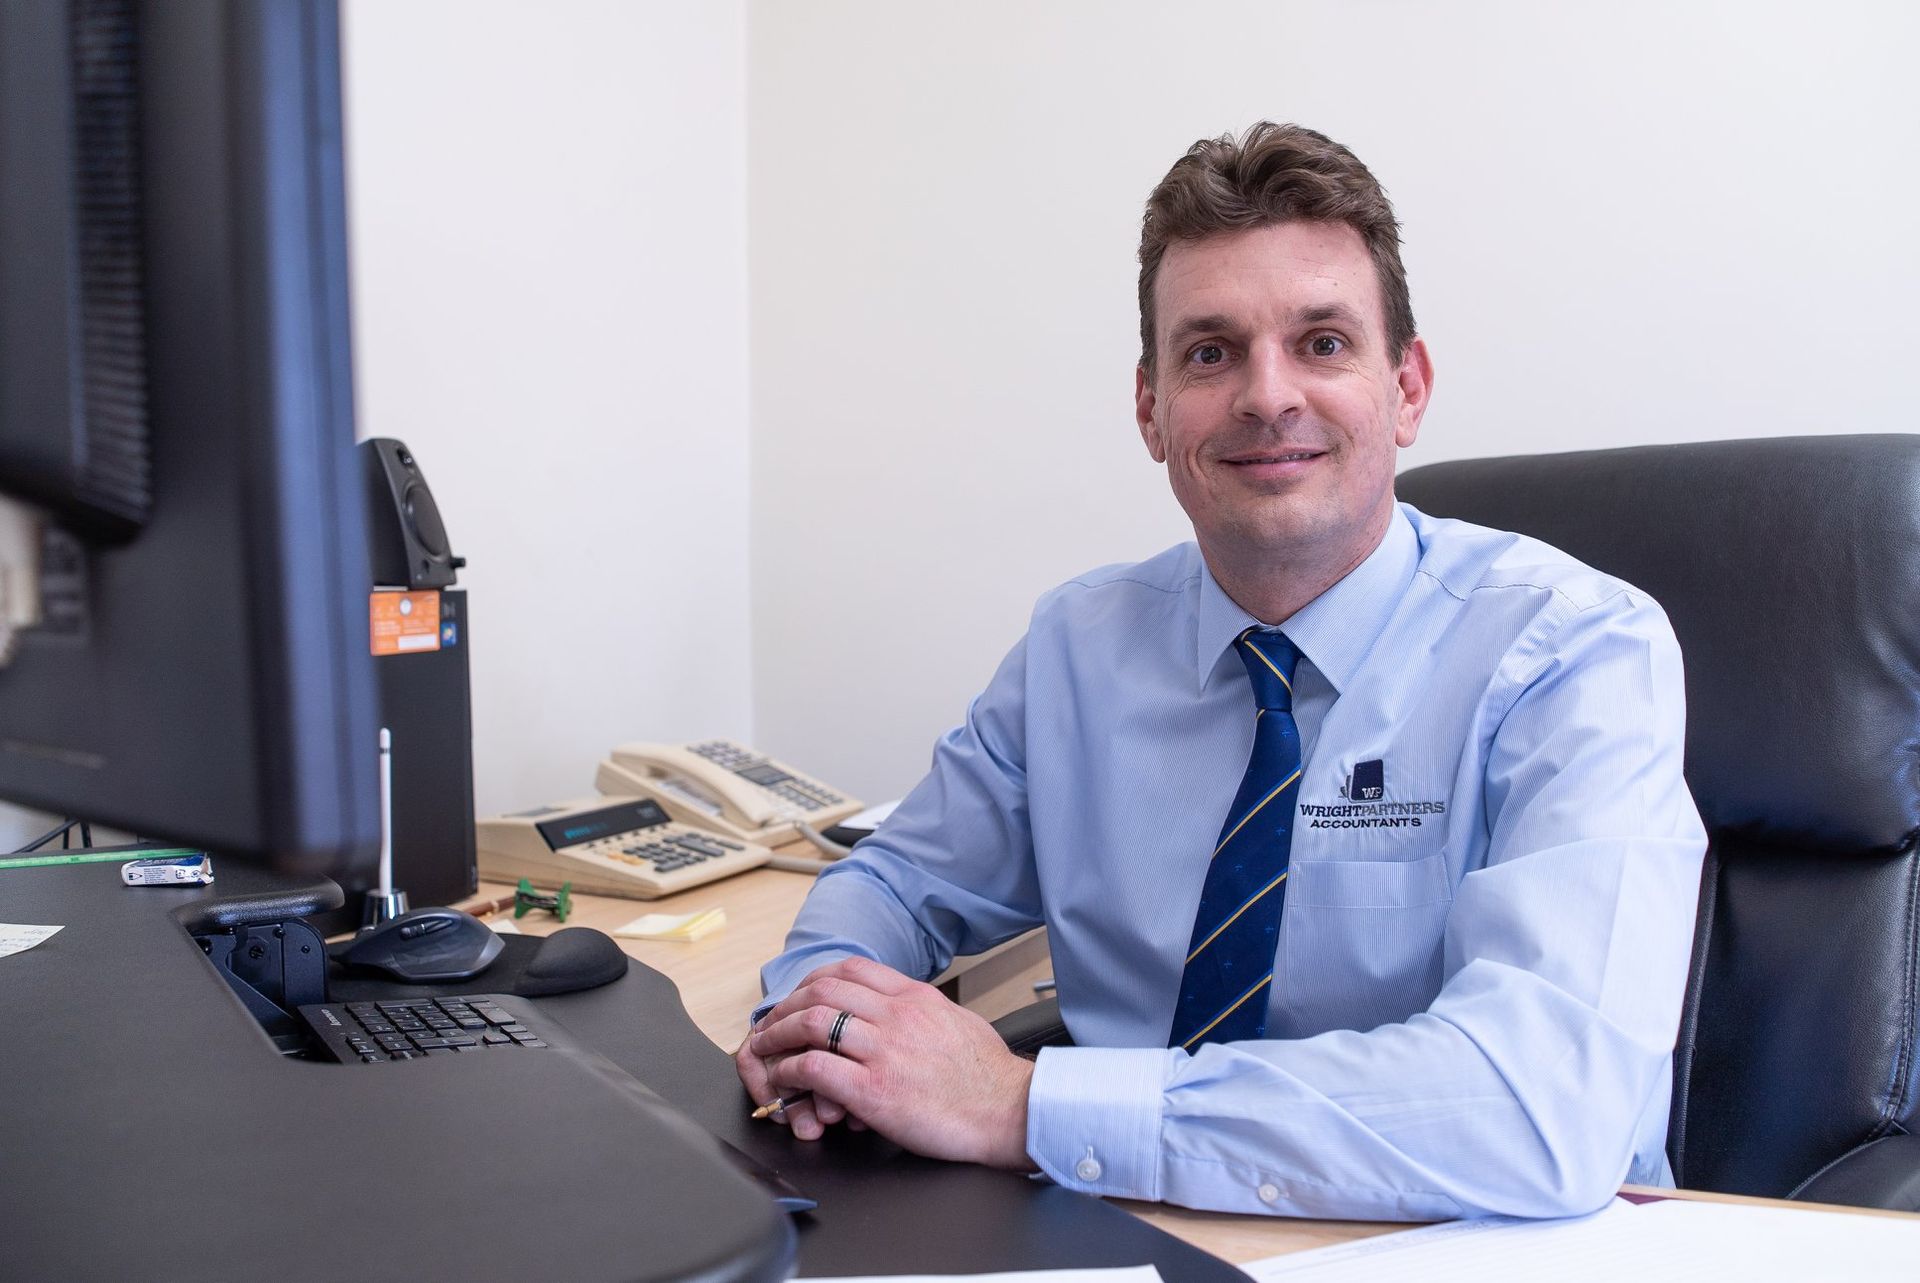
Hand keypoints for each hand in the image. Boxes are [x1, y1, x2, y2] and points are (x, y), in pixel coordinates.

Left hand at [749, 956, 1037, 1168]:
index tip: (799, 996)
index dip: (814, 980)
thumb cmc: (988, 1077)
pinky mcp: (874, 1090)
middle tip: (771, 1023)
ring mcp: (884, 1051)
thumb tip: (897, 1011)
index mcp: (916, 997)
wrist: (1011, 1112)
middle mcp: (897, 1015)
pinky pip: (816, 1068)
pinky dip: (790, 1071)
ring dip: (778, 1035)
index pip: (852, 969)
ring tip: (765, 1049)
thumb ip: (921, 1012)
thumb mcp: (955, 1022)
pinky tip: (784, 1081)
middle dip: (786, 1005)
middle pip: (823, 990)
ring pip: (812, 1022)